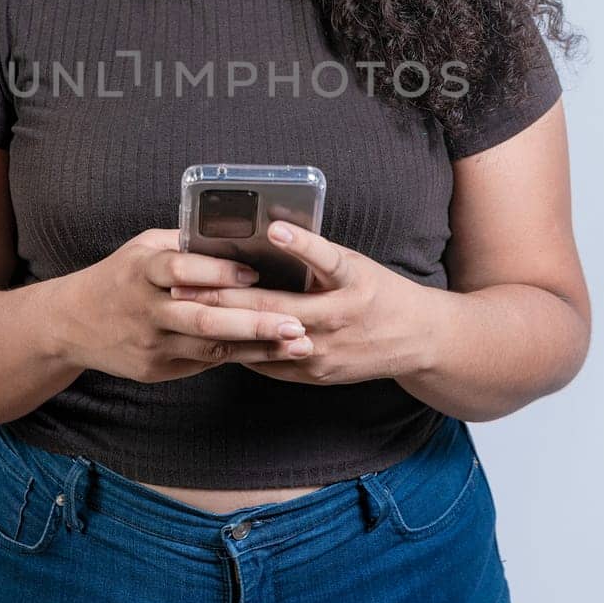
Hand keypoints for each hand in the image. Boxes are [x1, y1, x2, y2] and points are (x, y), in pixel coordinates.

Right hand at [52, 228, 313, 383]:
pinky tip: (270, 352)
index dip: (218, 272)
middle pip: (203, 319)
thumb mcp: (140, 248)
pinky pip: (203, 362)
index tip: (254, 274)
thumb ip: (180, 244)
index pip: (181, 270)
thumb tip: (231, 235)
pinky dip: (238, 357)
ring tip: (296, 341)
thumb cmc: (117, 277)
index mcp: (140, 271)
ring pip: (210, 347)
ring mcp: (151, 344)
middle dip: (253, 322)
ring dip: (257, 346)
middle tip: (295, 321)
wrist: (70, 324)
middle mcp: (145, 310)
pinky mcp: (155, 369)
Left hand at [167, 221, 430, 384]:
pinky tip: (213, 338)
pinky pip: (271, 362)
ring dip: (226, 327)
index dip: (302, 244)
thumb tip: (271, 232)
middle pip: (278, 308)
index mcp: (354, 283)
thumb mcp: (357, 266)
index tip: (275, 228)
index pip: (327, 260)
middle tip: (188, 284)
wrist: (416, 340)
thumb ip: (317, 257)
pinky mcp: (317, 374)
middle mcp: (340, 318)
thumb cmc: (379, 292)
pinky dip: (242, 349)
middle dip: (228, 297)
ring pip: (267, 341)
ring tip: (188, 313)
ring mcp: (327, 352)